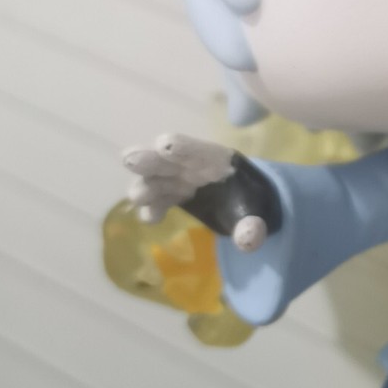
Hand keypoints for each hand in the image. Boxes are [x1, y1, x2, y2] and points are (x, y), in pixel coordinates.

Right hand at [122, 134, 269, 251]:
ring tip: (140, 197)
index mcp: (216, 159)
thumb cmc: (252, 200)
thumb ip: (253, 226)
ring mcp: (177, 179)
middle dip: (148, 158)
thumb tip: (248, 241)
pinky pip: (155, 200)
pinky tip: (151, 218)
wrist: (247, 206)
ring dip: (144, 186)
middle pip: (165, 158)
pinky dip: (149, 207)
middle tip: (131, 160)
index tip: (165, 146)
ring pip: (153, 179)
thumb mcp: (257, 213)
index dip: (182, 147)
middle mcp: (192, 165)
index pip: (197, 149)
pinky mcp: (170, 195)